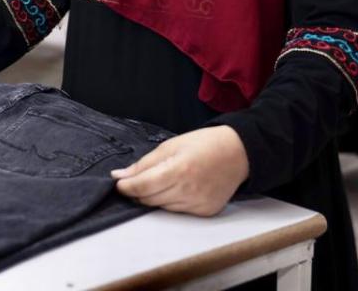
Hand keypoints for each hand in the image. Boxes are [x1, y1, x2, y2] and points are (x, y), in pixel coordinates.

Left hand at [111, 126, 248, 216]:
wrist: (238, 153)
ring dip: (154, 197)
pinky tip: (178, 189)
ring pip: (162, 207)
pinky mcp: (205, 212)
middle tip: (135, 181)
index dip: (126, 187)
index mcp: (178, 170)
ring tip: (161, 181)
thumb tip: (119, 176)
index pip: (143, 186)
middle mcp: (189, 191)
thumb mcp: (170, 146)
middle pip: (149, 200)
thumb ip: (144, 164)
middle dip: (138, 191)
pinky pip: (178, 211)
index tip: (119, 183)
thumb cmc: (203, 144)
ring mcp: (198, 204)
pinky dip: (172, 202)